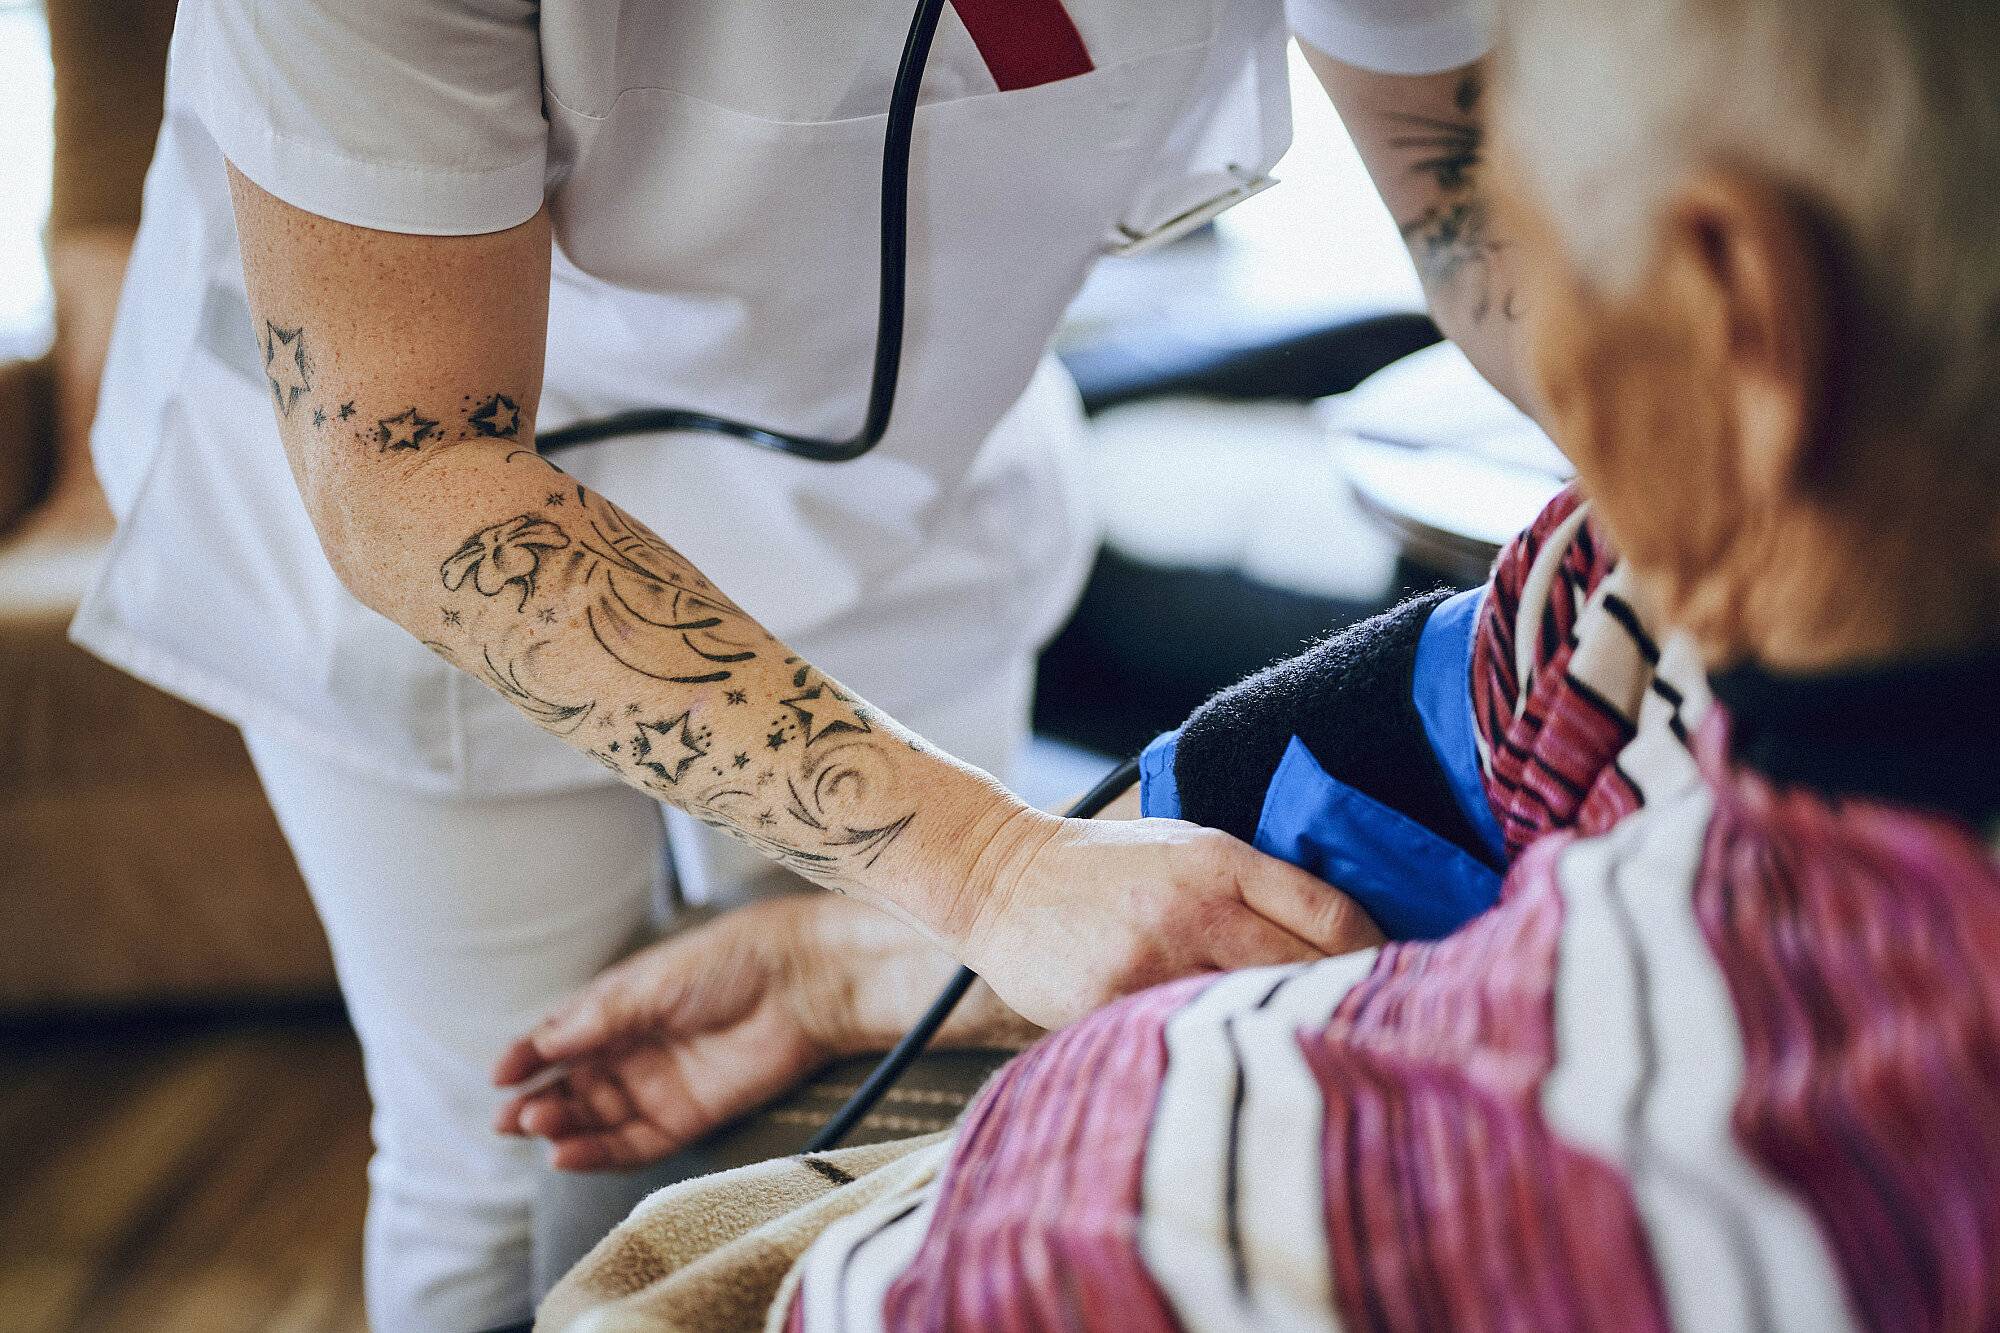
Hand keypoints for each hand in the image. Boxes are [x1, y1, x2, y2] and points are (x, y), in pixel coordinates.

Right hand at [492, 895, 1030, 1169]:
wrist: (804, 982)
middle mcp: (631, 1050)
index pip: (558, 1039)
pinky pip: (633, 1144)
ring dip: (562, 1128)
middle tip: (512, 1117)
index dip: (527, 1057)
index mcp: (617, 1008)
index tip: (499, 1076)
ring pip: (595, 1119)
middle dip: (537, 1102)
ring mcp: (657, 1086)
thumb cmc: (731, 962)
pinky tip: (567, 1154)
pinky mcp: (687, 1117)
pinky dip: (598, 1153)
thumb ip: (599, 1017)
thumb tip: (540, 1044)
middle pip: (571, 1085)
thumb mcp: (652, 982)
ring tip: (538, 1128)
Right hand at [953, 811, 1382, 1028]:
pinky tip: (1228, 1068)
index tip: (1394, 981)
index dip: (1378, 956)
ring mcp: (1153, 959)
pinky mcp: (1111, 1003)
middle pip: (1306, 971)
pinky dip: (1213, 1055)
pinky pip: (1183, 1039)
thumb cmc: (1104, 867)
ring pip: (1250, 1014)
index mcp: (1221, 860)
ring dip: (1282, 1038)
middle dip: (1342, 1003)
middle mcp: (1194, 907)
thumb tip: (1347, 937)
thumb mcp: (1186, 845)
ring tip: (1308, 1061)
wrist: (999, 877)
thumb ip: (1255, 884)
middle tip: (1368, 1034)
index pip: (1333, 916)